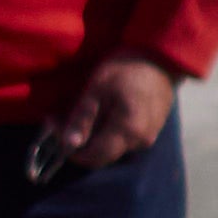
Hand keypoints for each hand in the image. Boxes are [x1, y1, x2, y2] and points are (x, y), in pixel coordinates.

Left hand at [54, 49, 179, 173]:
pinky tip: (99, 111)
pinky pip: (123, 138)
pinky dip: (106, 129)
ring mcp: (148, 137)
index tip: (57, 130)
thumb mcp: (97, 89)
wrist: (160, 59)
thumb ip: (83, 118)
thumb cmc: (126, 70)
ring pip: (111, 146)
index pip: (94, 158)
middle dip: (79, 140)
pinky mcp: (151, 130)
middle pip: (102, 154)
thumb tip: (68, 144)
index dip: (72, 150)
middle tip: (61, 117)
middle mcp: (140, 142)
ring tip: (78, 111)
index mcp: (128, 132)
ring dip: (92, 133)